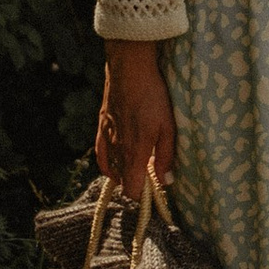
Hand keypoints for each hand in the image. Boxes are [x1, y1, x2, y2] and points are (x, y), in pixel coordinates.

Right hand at [96, 43, 176, 202]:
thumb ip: (165, 156)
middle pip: (122, 181)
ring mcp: (107, 137)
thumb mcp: (168, 127)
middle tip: (151, 178)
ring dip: (124, 173)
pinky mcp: (102, 126)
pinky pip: (101, 153)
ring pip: (112, 168)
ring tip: (137, 169)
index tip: (154, 193)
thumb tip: (165, 181)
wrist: (129, 70)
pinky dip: (108, 163)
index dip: (143, 198)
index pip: (132, 191)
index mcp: (133, 154)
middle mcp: (116, 150)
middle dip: (136, 185)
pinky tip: (114, 164)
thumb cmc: (153, 97)